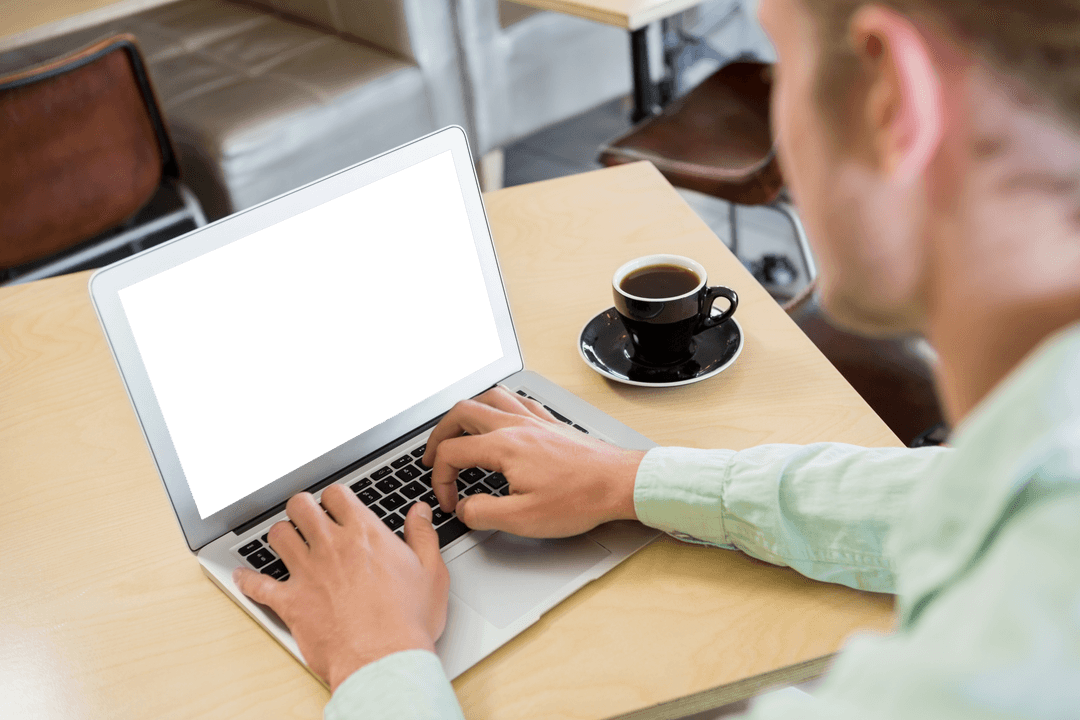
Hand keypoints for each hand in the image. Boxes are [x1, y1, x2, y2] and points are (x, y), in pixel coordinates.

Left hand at [232, 485, 448, 691]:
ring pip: (277, 536)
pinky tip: (244, 577)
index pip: (337, 495)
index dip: (335, 498)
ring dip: (281, 536)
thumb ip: (423, 536)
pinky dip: (247, 580)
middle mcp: (331, 546)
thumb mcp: (431, 572)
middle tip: (307, 517)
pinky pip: (257, 585)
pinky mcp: (290, 601)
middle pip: (300, 506)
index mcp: (364, 534)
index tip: (337, 506)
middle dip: (302, 508)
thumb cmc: (408, 621)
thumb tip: (420, 513)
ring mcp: (307, 572)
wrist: (383, 660)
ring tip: (286, 541)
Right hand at [421, 387, 644, 536]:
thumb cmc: (580, 499)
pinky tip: (502, 419)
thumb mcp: (523, 519)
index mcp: (504, 446)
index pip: (452, 452)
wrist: (620, 483)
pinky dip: (499, 406)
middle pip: (462, 411)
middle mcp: (516, 425)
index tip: (451, 501)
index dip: (441, 479)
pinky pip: (517, 401)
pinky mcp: (551, 423)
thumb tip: (465, 508)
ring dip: (467, 412)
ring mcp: (535, 420)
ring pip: (490, 397)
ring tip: (459, 430)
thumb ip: (483, 513)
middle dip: (440, 433)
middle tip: (433, 456)